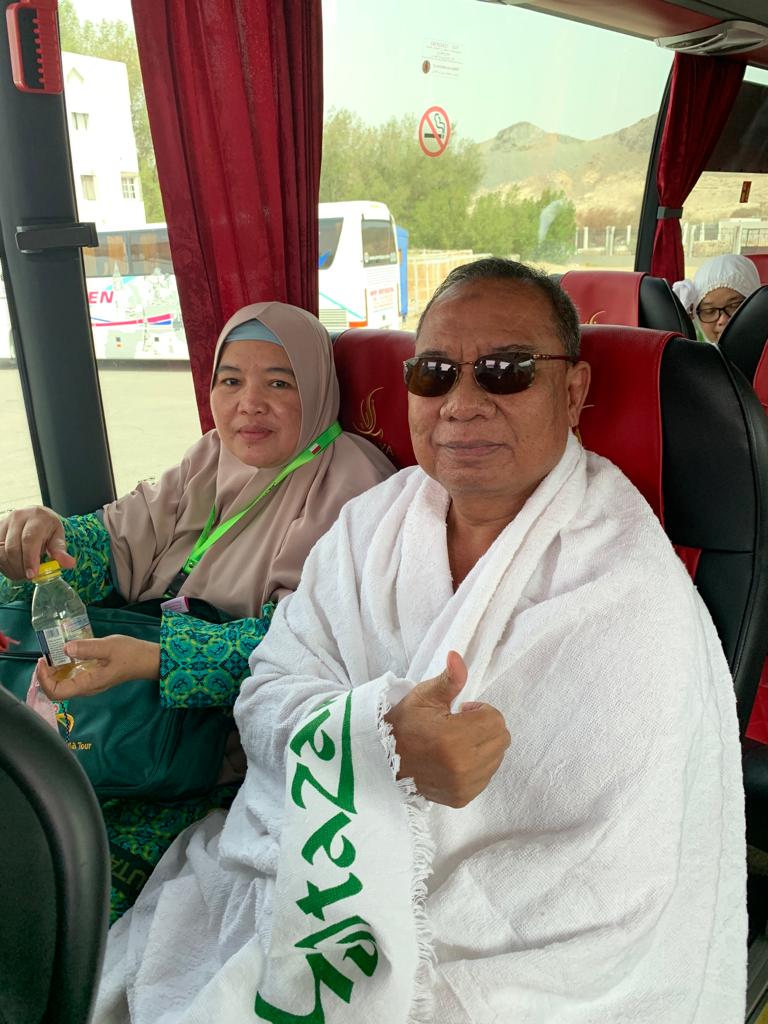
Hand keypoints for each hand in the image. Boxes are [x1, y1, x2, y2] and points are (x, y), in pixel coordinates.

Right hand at [0, 506, 75, 579]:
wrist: (34, 516)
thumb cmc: (47, 527)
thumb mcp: (57, 536)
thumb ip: (60, 550)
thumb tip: (69, 564)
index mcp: (37, 517)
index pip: (29, 539)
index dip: (30, 559)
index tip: (32, 574)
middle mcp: (18, 517)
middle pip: (13, 547)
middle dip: (20, 567)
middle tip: (29, 577)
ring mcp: (4, 523)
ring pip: (1, 551)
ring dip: (11, 567)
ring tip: (22, 574)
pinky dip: (3, 564)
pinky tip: (13, 568)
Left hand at [35, 635, 160, 699]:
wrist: (147, 659)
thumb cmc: (130, 654)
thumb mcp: (109, 646)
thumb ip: (87, 648)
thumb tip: (65, 648)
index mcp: (88, 684)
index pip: (57, 693)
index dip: (44, 680)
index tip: (42, 661)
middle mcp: (86, 688)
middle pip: (57, 690)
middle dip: (46, 675)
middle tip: (45, 656)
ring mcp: (89, 684)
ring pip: (63, 684)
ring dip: (53, 671)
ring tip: (53, 654)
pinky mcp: (92, 677)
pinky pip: (71, 678)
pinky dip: (63, 668)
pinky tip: (66, 655)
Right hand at [384, 651, 510, 807]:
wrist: (383, 762)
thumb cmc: (405, 724)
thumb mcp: (423, 697)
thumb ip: (449, 679)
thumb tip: (457, 656)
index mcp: (454, 738)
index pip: (495, 720)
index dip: (481, 710)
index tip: (462, 710)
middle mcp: (463, 766)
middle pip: (502, 739)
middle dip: (486, 727)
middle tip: (462, 725)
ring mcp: (464, 785)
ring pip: (497, 758)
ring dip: (484, 746)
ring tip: (457, 742)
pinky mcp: (462, 798)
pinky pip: (487, 776)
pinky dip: (478, 765)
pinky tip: (456, 759)